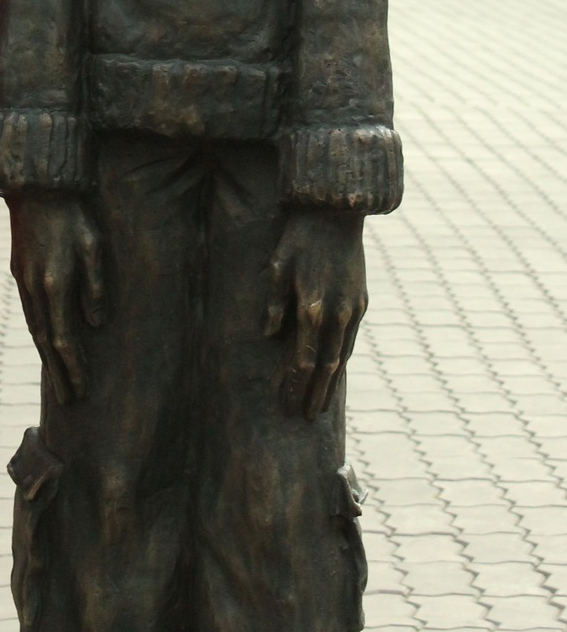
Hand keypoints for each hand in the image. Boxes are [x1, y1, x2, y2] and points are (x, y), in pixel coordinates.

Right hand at [7, 193, 104, 403]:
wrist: (36, 187)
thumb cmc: (74, 214)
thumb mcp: (94, 246)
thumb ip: (95, 286)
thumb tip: (96, 323)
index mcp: (54, 285)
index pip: (64, 338)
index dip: (74, 367)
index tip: (82, 389)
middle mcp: (34, 289)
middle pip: (45, 341)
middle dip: (59, 372)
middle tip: (69, 399)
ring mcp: (23, 281)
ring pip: (35, 328)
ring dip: (47, 357)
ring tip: (59, 378)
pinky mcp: (19, 271)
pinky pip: (30, 312)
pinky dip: (39, 334)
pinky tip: (46, 341)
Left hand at [265, 209, 366, 421]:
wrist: (336, 213)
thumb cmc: (299, 238)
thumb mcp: (278, 268)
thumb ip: (274, 305)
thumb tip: (270, 337)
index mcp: (313, 308)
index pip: (302, 361)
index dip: (293, 386)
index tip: (284, 405)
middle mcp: (338, 314)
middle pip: (326, 367)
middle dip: (314, 394)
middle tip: (304, 418)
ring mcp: (353, 309)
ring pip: (342, 356)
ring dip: (331, 384)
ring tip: (320, 405)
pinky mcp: (361, 301)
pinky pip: (350, 339)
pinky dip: (341, 360)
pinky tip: (333, 371)